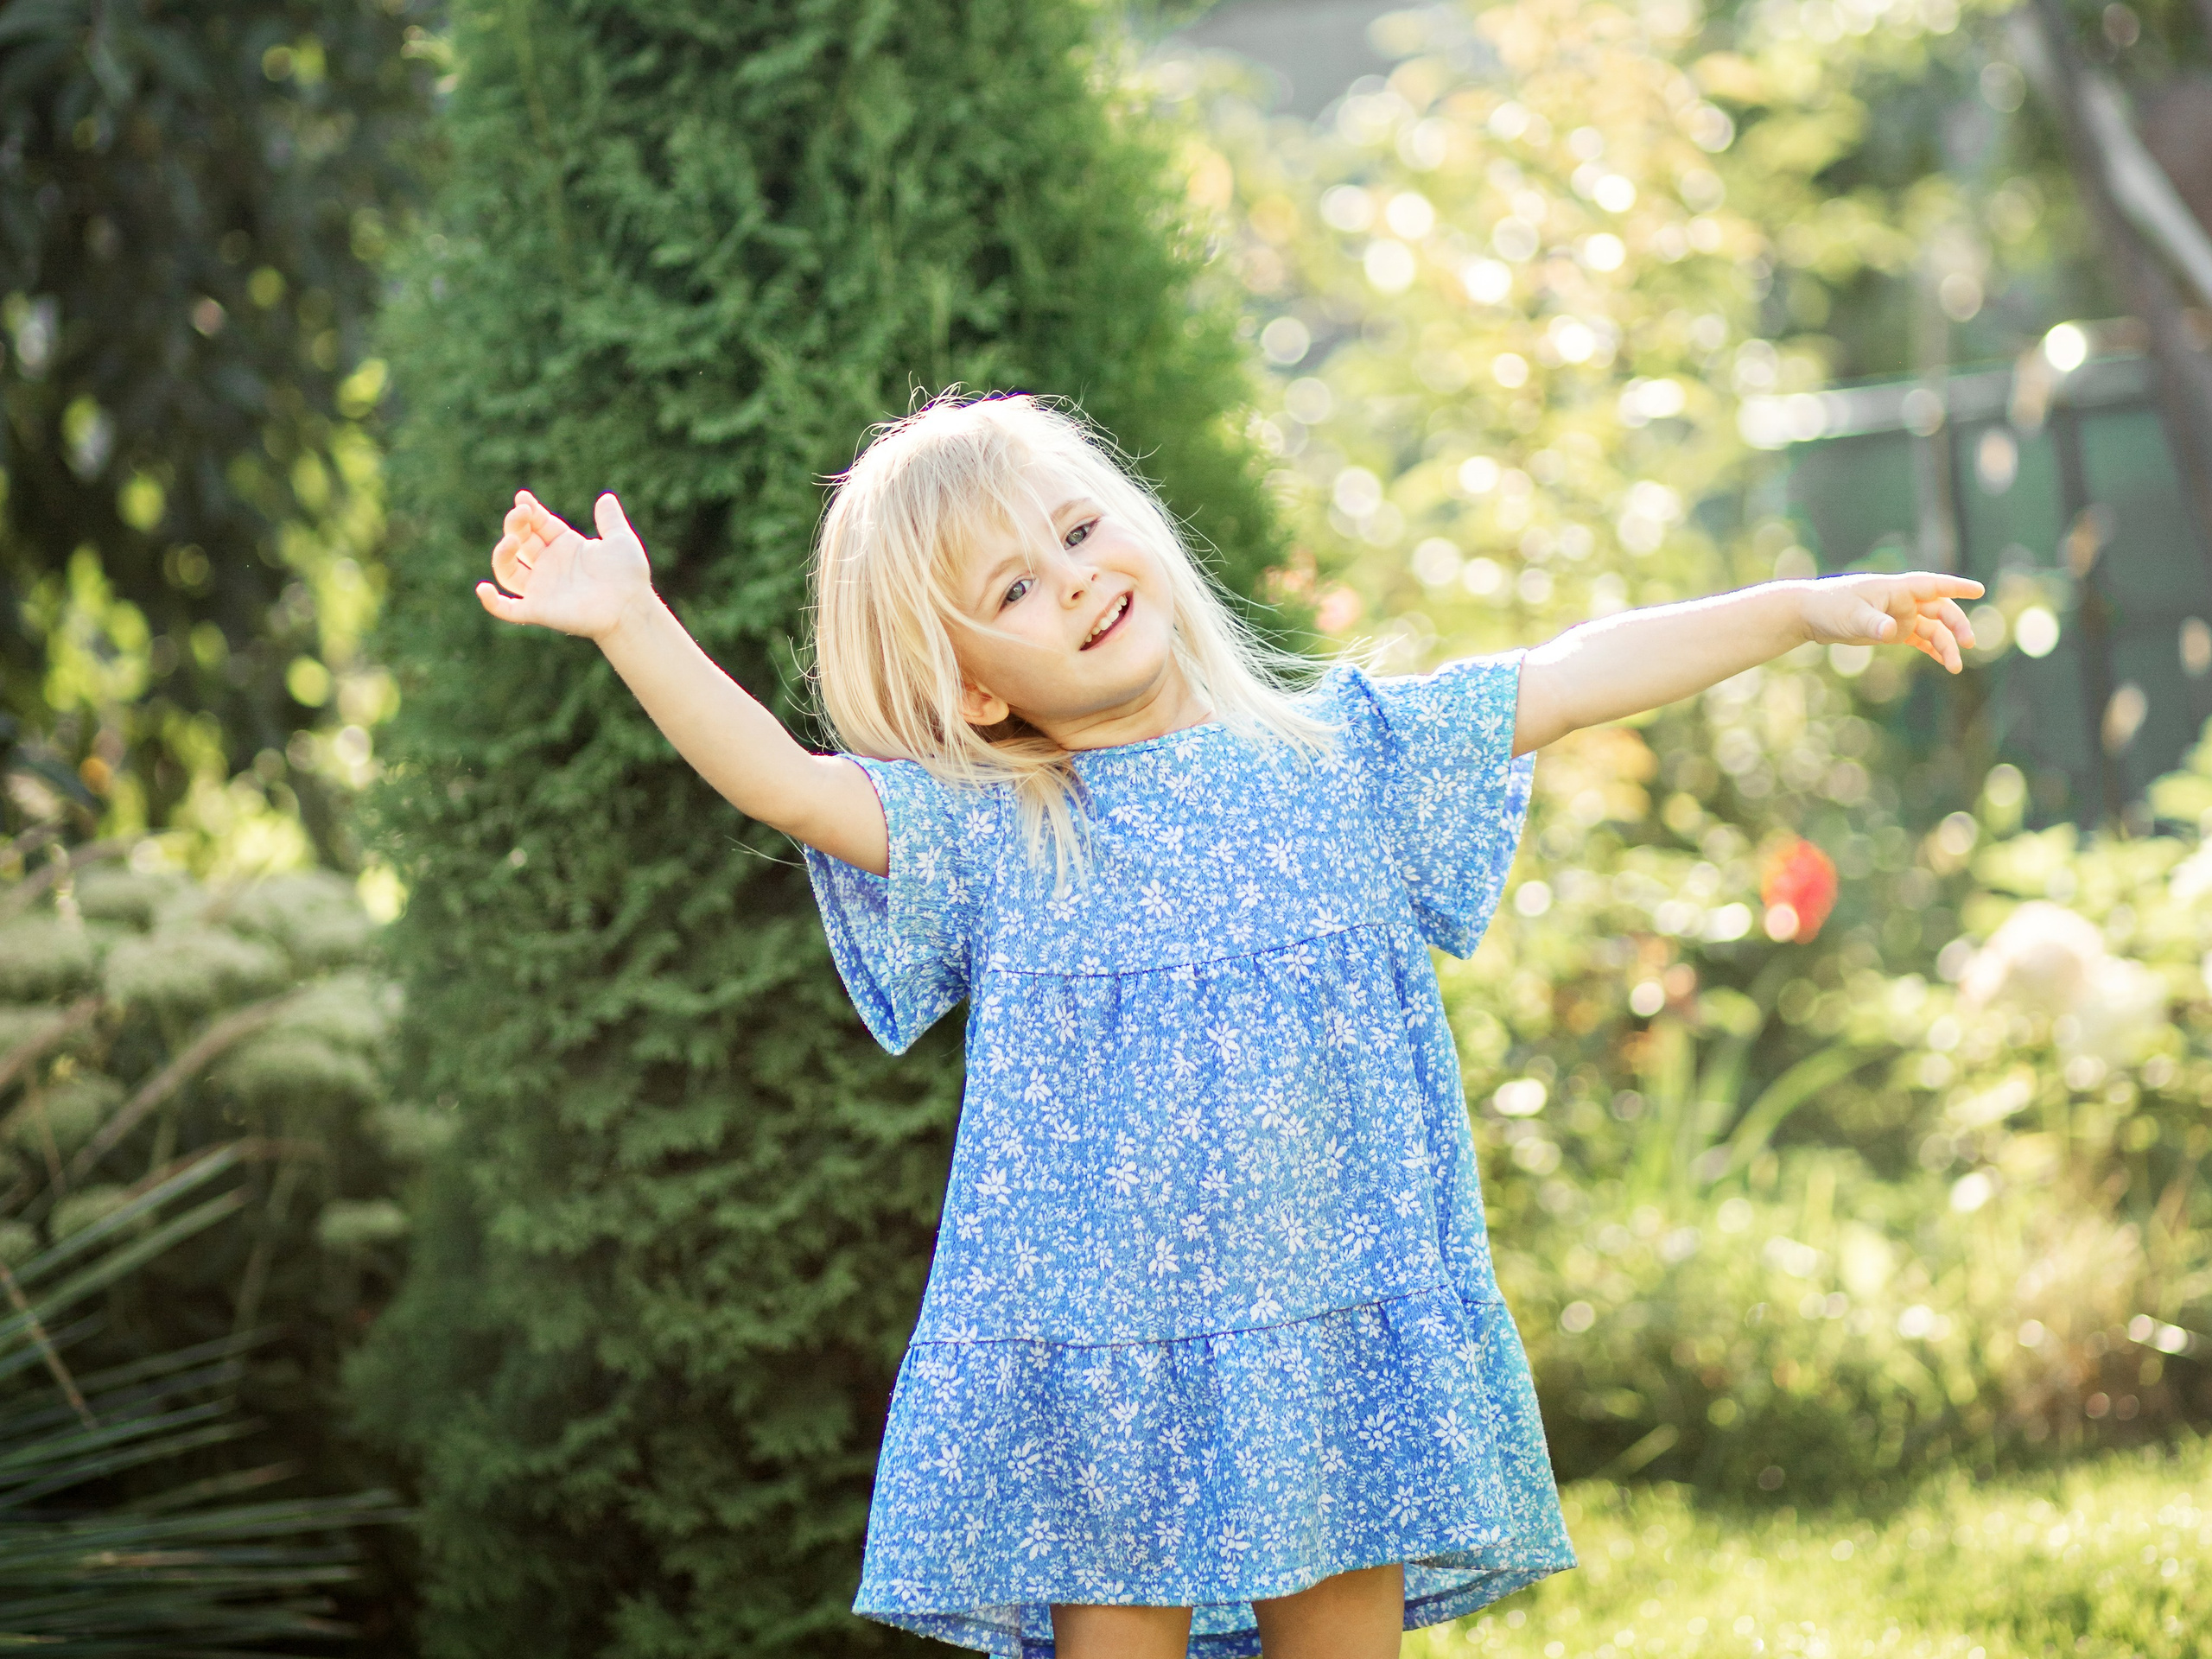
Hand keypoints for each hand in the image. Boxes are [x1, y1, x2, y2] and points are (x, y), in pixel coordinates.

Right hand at [476, 490, 653, 641]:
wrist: (631, 608)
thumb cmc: (628, 576)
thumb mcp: (621, 540)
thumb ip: (611, 520)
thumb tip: (606, 497)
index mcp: (565, 546)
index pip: (537, 524)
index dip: (528, 511)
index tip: (523, 498)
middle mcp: (549, 565)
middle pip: (520, 542)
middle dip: (516, 524)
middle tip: (522, 513)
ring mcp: (541, 588)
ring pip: (507, 570)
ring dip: (502, 554)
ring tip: (512, 541)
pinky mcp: (539, 610)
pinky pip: (507, 609)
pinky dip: (492, 602)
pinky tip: (483, 589)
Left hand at [1797, 571, 1983, 672]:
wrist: (1809, 615)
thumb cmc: (1829, 608)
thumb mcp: (1851, 616)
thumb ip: (1874, 623)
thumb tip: (1892, 631)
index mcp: (1896, 589)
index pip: (1933, 584)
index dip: (1956, 586)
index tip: (1979, 590)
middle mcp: (1902, 601)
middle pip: (1940, 609)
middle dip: (1957, 625)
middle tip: (1967, 644)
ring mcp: (1899, 616)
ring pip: (1932, 629)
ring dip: (1946, 645)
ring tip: (1954, 667)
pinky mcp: (1892, 632)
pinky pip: (1920, 639)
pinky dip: (1933, 649)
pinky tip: (1945, 663)